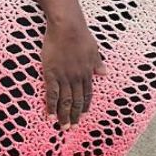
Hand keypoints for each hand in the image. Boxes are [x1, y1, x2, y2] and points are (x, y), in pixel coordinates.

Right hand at [42, 13, 104, 128]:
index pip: (87, 94)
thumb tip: (105, 73)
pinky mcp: (52, 74)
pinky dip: (51, 107)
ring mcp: (64, 77)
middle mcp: (77, 78)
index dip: (84, 106)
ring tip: (63, 127)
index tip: (81, 116)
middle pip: (76, 101)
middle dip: (74, 116)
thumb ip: (98, 64)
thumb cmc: (81, 35)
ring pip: (65, 101)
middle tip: (71, 128)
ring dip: (64, 116)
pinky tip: (50, 117)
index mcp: (87, 72)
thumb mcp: (94, 50)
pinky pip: (52, 94)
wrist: (67, 26)